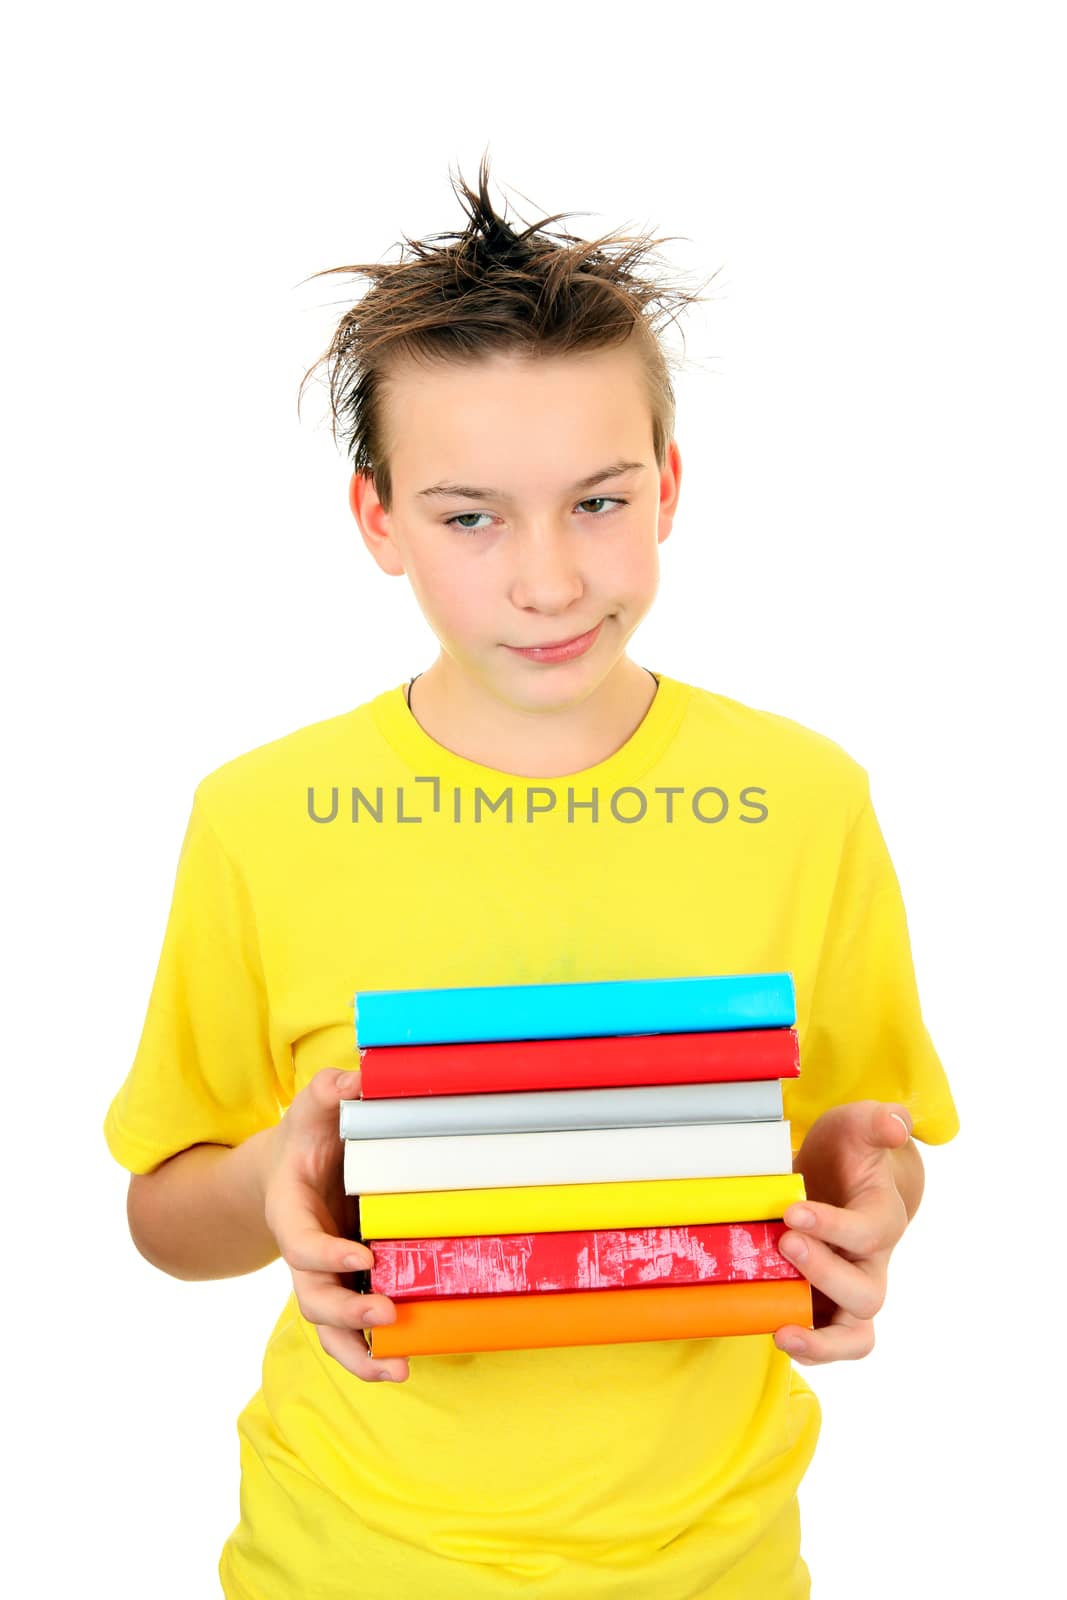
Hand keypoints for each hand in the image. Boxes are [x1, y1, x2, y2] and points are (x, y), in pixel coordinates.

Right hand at [263, 1067, 409, 1382]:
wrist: (296, 1164)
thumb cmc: (311, 1134)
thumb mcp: (314, 1106)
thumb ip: (329, 1091)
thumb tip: (356, 1081)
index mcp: (290, 1212)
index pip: (299, 1243)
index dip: (327, 1256)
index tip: (364, 1259)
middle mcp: (304, 1254)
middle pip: (312, 1298)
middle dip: (347, 1314)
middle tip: (390, 1312)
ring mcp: (324, 1277)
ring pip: (327, 1330)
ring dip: (359, 1353)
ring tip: (400, 1367)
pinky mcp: (347, 1288)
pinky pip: (350, 1334)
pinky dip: (371, 1357)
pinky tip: (404, 1365)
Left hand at [772, 1100, 914, 1364]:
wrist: (844, 1177)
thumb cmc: (849, 1152)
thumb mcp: (858, 1125)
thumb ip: (878, 1120)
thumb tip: (895, 1125)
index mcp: (882, 1217)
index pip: (869, 1232)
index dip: (833, 1227)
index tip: (793, 1212)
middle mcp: (873, 1263)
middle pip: (868, 1293)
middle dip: (825, 1274)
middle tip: (784, 1245)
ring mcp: (851, 1291)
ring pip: (857, 1335)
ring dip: (822, 1340)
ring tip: (782, 1331)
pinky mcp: (827, 1307)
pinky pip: (829, 1343)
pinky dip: (807, 1349)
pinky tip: (771, 1333)